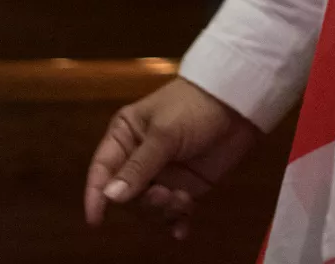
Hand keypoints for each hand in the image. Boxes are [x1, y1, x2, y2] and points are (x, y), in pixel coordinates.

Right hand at [84, 77, 259, 239]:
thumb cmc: (195, 107)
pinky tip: (182, 231)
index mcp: (125, 136)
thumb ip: (139, 166)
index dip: (96, 195)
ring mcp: (163, 174)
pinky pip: (174, 212)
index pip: (102, 169)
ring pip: (149, 207)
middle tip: (163, 194)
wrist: (239, 104)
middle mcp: (139, 158)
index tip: (97, 220)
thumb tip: (111, 197)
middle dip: (143, 201)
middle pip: (126, 195)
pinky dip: (177, 222)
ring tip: (182, 200)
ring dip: (163, 210)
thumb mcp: (165, 133)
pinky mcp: (186, 186)